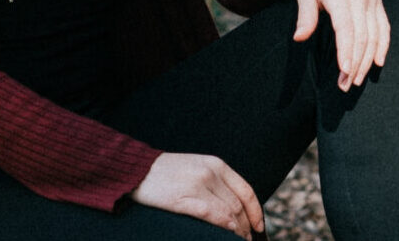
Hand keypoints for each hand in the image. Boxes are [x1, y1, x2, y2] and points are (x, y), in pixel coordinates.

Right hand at [131, 152, 263, 238]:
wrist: (139, 170)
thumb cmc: (169, 173)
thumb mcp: (198, 168)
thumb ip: (218, 183)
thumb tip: (238, 208)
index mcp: (216, 164)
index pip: (246, 190)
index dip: (256, 212)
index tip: (259, 227)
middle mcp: (210, 172)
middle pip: (238, 205)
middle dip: (246, 227)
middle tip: (246, 239)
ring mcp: (198, 184)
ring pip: (229, 213)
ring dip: (237, 231)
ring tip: (237, 240)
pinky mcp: (185, 197)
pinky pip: (213, 215)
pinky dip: (224, 226)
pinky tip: (227, 233)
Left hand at [294, 0, 390, 91]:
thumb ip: (305, 14)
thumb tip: (298, 38)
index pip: (345, 28)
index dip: (346, 51)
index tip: (344, 72)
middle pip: (361, 37)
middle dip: (355, 63)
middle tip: (345, 86)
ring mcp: (372, 0)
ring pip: (374, 36)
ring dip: (367, 60)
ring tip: (356, 80)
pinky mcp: (378, 2)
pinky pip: (384, 27)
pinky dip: (383, 45)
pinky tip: (378, 63)